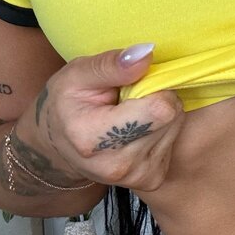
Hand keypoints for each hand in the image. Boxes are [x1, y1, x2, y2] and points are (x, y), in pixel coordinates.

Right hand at [21, 44, 185, 190]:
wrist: (59, 147)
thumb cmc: (67, 104)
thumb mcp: (77, 75)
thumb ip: (111, 64)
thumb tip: (147, 53)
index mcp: (94, 138)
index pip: (159, 109)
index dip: (154, 87)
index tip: (134, 83)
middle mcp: (118, 165)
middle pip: (171, 117)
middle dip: (157, 99)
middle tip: (130, 99)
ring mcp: (137, 176)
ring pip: (175, 127)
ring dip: (159, 115)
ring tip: (130, 115)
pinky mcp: (152, 180)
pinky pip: (173, 142)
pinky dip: (160, 131)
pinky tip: (136, 131)